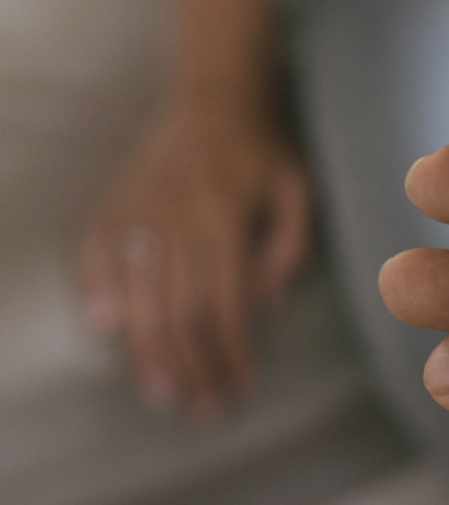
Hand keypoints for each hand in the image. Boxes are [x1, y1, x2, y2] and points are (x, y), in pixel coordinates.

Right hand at [80, 93, 310, 417]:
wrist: (216, 94)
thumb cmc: (263, 149)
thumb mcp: (298, 189)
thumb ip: (292, 246)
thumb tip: (267, 303)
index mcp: (224, 215)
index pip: (225, 303)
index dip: (232, 353)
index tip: (241, 388)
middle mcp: (175, 216)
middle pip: (177, 311)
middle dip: (192, 367)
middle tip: (203, 410)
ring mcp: (137, 209)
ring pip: (135, 295)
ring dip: (146, 351)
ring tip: (162, 392)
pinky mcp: (113, 203)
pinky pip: (94, 256)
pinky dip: (94, 294)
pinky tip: (106, 330)